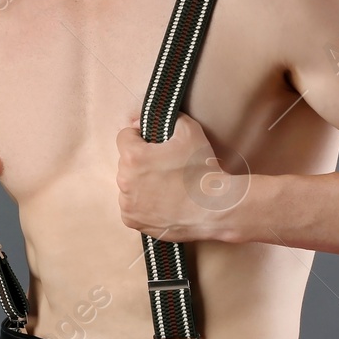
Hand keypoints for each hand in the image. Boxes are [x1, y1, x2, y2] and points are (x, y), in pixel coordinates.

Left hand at [115, 112, 247, 242]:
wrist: (214, 209)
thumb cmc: (202, 169)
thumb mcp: (190, 131)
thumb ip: (168, 118)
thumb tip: (150, 120)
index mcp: (133, 157)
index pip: (124, 136)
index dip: (140, 136)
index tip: (154, 143)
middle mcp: (124, 180)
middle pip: (126, 161)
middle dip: (141, 160)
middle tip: (164, 166)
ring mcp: (127, 203)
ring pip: (128, 183)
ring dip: (140, 181)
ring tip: (165, 185)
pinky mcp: (132, 220)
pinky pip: (131, 205)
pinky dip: (141, 202)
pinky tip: (161, 201)